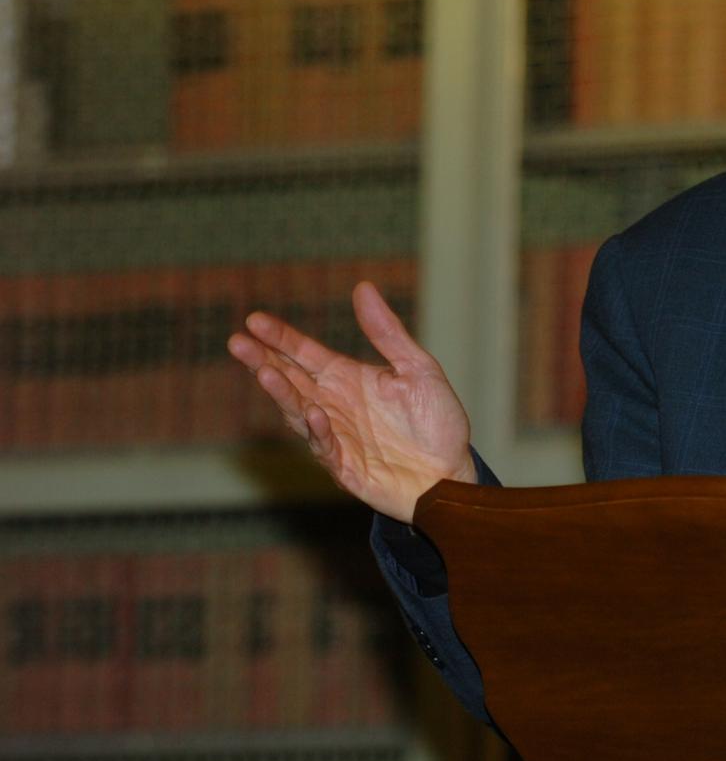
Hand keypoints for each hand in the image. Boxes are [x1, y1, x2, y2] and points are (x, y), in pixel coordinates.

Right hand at [227, 281, 477, 521]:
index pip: (305, 354)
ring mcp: (335, 436)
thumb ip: (388, 333)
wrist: (451, 472)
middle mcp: (334, 405)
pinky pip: (325, 446)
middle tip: (238, 342)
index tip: (254, 320)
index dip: (281, 338)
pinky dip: (317, 430)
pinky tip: (312, 412)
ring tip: (264, 372)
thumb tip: (363, 288)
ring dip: (282, 393)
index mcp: (348, 378)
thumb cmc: (437, 421)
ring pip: (298, 411)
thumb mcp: (418, 369)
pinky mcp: (343, 466)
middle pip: (291, 379)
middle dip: (263, 360)